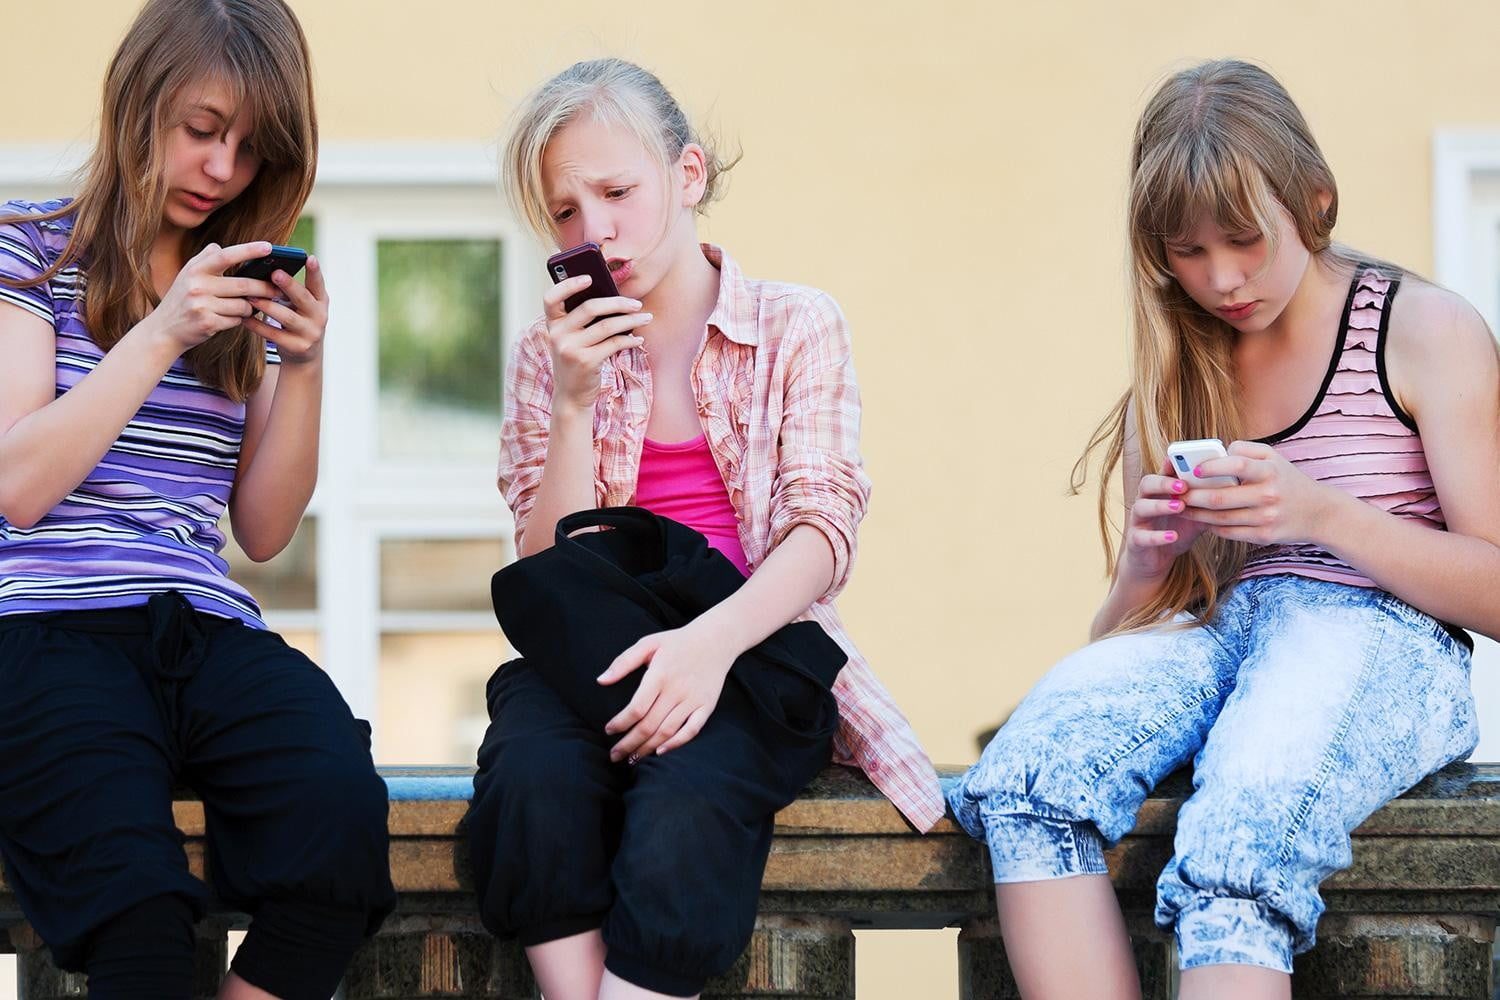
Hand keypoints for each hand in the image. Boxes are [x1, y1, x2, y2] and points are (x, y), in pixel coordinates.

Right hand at [148, 242, 279, 352]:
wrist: (163, 330)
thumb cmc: (181, 299)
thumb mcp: (187, 275)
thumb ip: (205, 259)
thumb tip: (220, 246)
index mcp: (195, 269)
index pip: (226, 256)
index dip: (249, 250)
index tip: (269, 247)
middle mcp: (197, 285)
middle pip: (244, 284)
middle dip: (265, 288)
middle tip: (278, 290)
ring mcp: (202, 305)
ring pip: (243, 305)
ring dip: (250, 307)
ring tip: (244, 307)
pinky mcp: (207, 323)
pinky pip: (237, 320)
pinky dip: (239, 319)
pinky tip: (229, 318)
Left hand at [244, 255, 329, 364]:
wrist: (306, 354)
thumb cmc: (299, 320)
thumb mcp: (303, 305)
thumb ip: (292, 290)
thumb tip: (268, 270)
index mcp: (320, 301)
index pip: (318, 284)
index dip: (315, 271)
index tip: (308, 257)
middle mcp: (319, 316)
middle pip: (303, 298)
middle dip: (289, 285)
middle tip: (274, 273)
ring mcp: (310, 333)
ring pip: (286, 317)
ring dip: (267, 306)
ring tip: (251, 296)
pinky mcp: (297, 347)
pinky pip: (274, 334)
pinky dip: (258, 325)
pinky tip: (245, 318)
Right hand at [543, 275, 651, 412]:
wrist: (572, 395)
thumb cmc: (577, 360)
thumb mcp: (572, 339)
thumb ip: (582, 320)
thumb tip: (615, 299)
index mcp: (552, 324)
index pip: (551, 298)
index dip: (568, 284)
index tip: (589, 277)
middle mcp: (558, 335)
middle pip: (590, 307)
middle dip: (618, 302)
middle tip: (637, 303)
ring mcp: (570, 349)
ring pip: (607, 325)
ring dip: (631, 320)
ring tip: (646, 318)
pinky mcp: (586, 362)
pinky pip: (614, 344)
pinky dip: (629, 340)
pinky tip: (638, 339)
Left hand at [598, 623, 733, 761]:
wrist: (715, 639)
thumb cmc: (677, 642)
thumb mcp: (648, 643)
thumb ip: (623, 662)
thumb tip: (601, 681)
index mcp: (660, 675)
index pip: (637, 708)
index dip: (621, 723)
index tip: (608, 731)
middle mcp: (677, 690)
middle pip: (650, 725)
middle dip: (629, 744)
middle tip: (614, 756)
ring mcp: (693, 700)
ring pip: (667, 731)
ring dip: (648, 748)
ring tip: (632, 759)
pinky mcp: (706, 706)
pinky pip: (692, 730)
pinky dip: (677, 743)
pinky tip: (661, 752)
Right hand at [1118, 462, 1208, 581]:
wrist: (1158, 559)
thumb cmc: (1178, 530)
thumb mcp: (1196, 515)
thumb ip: (1207, 502)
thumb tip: (1233, 491)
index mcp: (1160, 492)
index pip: (1162, 472)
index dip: (1170, 464)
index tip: (1184, 459)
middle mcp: (1146, 501)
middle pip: (1147, 484)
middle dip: (1164, 482)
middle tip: (1184, 486)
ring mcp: (1139, 520)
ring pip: (1141, 507)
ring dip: (1160, 505)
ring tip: (1179, 507)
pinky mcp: (1135, 540)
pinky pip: (1142, 536)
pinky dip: (1157, 536)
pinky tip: (1173, 536)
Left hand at [1180, 440, 1340, 544]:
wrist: (1318, 513)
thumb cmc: (1287, 480)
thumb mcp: (1273, 458)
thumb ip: (1245, 450)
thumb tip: (1217, 452)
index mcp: (1269, 470)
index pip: (1236, 465)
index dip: (1211, 467)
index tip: (1194, 470)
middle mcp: (1268, 494)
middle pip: (1219, 498)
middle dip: (1192, 496)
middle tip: (1176, 493)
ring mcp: (1266, 517)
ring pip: (1220, 518)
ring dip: (1196, 514)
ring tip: (1182, 507)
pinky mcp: (1264, 536)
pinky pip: (1229, 532)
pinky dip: (1212, 527)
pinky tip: (1202, 520)